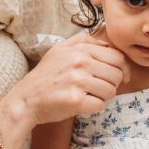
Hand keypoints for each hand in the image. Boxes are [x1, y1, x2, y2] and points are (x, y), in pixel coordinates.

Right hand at [11, 33, 127, 124]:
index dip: (123, 69)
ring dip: (102, 97)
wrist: (25, 99)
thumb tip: (106, 43)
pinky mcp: (76, 100)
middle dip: (113, 84)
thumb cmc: (45, 77)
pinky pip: (100, 105)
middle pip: (117, 74)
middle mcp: (80, 62)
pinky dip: (92, 107)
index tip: (121, 77)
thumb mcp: (59, 50)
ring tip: (87, 95)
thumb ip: (83, 41)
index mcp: (79, 50)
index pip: (117, 57)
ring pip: (111, 91)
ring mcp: (78, 81)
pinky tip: (80, 103)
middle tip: (100, 88)